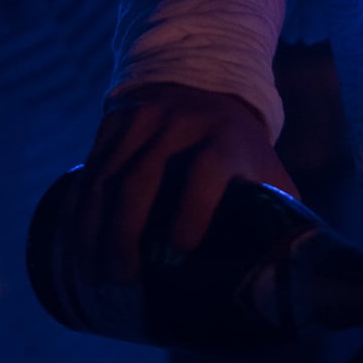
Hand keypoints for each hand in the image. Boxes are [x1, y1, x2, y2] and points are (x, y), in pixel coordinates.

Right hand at [67, 84, 298, 286]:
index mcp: (226, 136)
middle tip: (122, 278)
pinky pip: (88, 170)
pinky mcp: (114, 120)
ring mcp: (142, 119)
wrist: (206, 83)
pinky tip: (77, 245)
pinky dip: (79, 211)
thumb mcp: (266, 171)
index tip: (180, 251)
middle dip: (125, 234)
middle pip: (142, 178)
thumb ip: (278, 215)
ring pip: (106, 178)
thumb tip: (286, 278)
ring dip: (93, 230)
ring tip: (94, 273)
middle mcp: (180, 122)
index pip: (207, 169)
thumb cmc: (242, 149)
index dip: (193, 210)